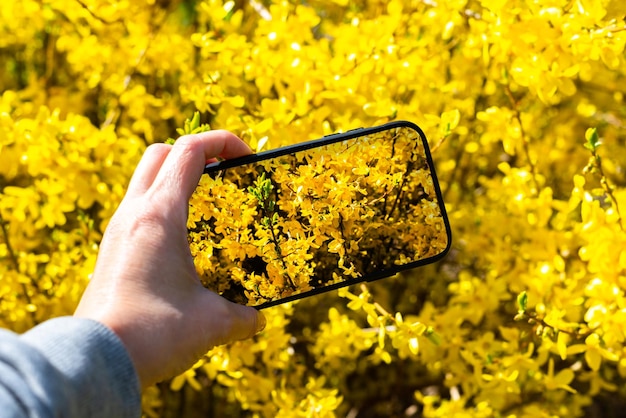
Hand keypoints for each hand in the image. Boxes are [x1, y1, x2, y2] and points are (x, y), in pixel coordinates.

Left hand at [75, 131, 265, 387]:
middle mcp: (134, 213)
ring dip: (175, 180)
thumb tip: (257, 321)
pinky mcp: (110, 251)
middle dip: (195, 153)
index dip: (223, 142)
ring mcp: (117, 231)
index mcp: (161, 214)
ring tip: (205, 209)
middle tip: (223, 175)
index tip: (248, 159)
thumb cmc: (155, 331)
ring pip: (144, 179)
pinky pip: (136, 209)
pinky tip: (181, 242)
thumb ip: (242, 316)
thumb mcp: (212, 322)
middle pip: (161, 154)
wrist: (96, 359)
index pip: (191, 151)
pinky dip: (161, 208)